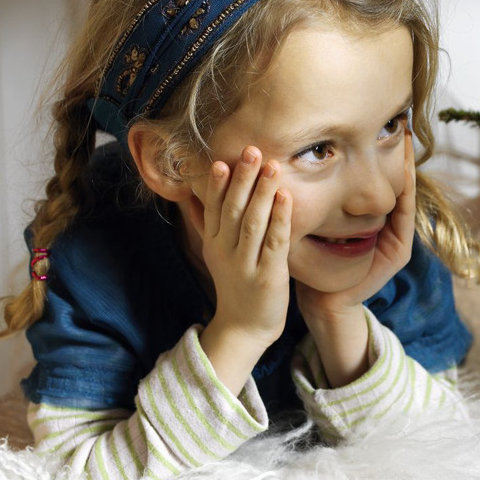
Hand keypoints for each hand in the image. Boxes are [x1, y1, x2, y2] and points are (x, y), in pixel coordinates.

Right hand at [199, 146, 292, 346]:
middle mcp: (226, 250)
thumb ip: (208, 223)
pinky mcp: (268, 275)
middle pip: (232, 209)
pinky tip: (286, 198)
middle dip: (243, 179)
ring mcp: (246, 263)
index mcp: (214, 243)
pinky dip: (280, 219)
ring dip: (263, 192)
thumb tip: (193, 194)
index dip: (216, 184)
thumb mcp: (217, 252)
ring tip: (273, 166)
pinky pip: (274, 242)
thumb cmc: (236, 285)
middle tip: (252, 150)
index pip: (213, 207)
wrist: (244, 328)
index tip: (221, 159)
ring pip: (253, 222)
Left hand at [295, 132, 416, 322]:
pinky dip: (407, 191)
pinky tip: (405, 171)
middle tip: (399, 119)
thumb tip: (281, 162)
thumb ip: (304, 196)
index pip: (374, 179)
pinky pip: (406, 215)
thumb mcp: (308, 222)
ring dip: (406, 166)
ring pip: (404, 193)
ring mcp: (396, 238)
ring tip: (406, 138)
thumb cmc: (309, 265)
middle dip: (396, 152)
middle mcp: (385, 226)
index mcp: (367, 219)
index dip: (375, 152)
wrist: (320, 302)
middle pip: (393, 181)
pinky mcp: (398, 251)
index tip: (373, 121)